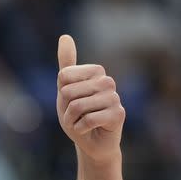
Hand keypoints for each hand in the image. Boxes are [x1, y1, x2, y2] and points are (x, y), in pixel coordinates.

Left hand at [56, 35, 124, 164]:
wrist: (92, 143)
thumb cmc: (78, 116)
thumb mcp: (66, 89)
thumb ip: (66, 64)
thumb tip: (65, 36)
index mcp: (96, 71)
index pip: (63, 77)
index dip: (61, 95)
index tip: (70, 102)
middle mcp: (107, 81)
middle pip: (68, 92)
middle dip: (65, 110)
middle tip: (76, 117)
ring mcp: (115, 97)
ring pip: (77, 107)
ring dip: (72, 121)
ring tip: (82, 124)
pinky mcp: (118, 114)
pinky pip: (87, 120)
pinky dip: (81, 129)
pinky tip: (89, 130)